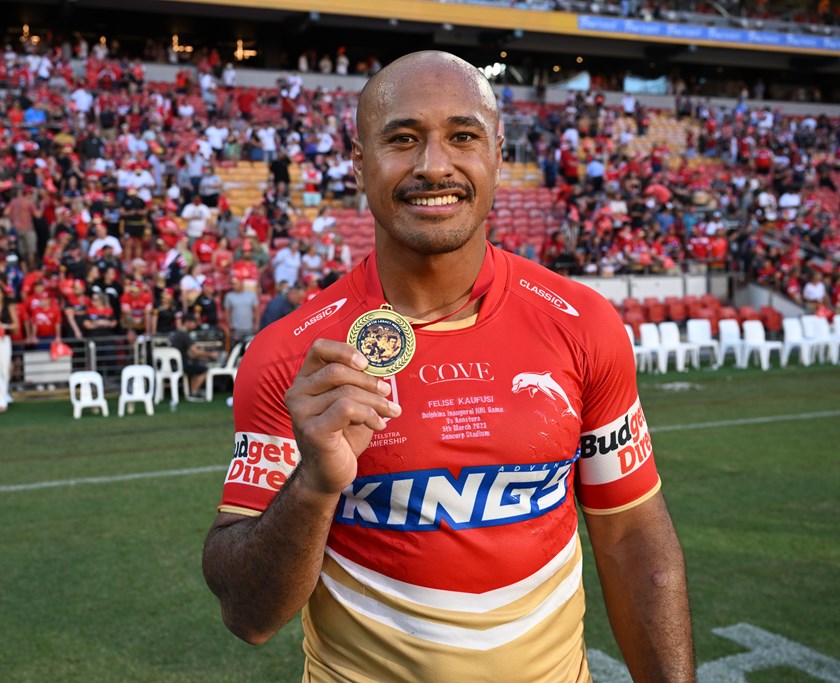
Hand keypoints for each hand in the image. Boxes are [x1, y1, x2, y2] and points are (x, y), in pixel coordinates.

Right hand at [285, 338, 400, 495]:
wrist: (328, 473)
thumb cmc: (341, 435)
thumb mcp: (349, 403)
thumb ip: (357, 384)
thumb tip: (382, 370)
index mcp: (304, 380)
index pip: (319, 349)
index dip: (345, 350)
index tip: (366, 362)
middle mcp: (297, 393)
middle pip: (337, 371)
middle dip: (369, 381)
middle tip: (387, 393)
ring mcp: (301, 412)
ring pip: (346, 392)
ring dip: (375, 401)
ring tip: (390, 412)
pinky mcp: (313, 430)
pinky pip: (348, 409)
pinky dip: (370, 415)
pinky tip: (378, 425)